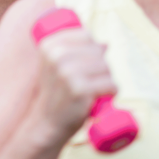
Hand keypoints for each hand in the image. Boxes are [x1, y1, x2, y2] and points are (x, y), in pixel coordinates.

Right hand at [27, 28, 116, 147]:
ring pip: (106, 66)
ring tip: (96, 89)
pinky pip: (110, 84)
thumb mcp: (54, 66)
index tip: (86, 62)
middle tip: (91, 80)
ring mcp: (68, 73)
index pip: (85, 35)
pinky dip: (112, 91)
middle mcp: (56, 56)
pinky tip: (102, 97)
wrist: (46, 123)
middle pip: (98, 50)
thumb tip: (105, 44)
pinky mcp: (80, 90)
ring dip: (107, 79)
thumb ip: (73, 51)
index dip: (92, 48)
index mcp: (49, 46)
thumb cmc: (55, 94)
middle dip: (101, 65)